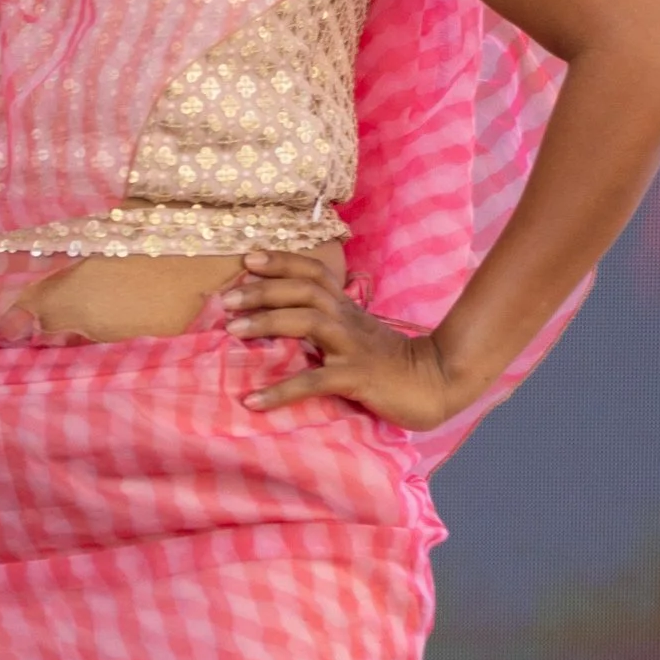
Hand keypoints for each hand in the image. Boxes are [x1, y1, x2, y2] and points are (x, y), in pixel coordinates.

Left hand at [222, 252, 475, 430]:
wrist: (433, 383)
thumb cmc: (387, 360)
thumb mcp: (356, 332)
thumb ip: (327, 321)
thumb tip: (286, 319)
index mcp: (345, 307)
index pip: (313, 272)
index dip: (282, 261)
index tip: (249, 258)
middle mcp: (347, 318)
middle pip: (304, 290)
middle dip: (263, 289)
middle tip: (226, 300)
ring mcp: (352, 346)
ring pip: (308, 322)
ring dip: (268, 322)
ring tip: (233, 331)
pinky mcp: (356, 377)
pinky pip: (314, 381)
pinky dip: (281, 391)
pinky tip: (254, 401)